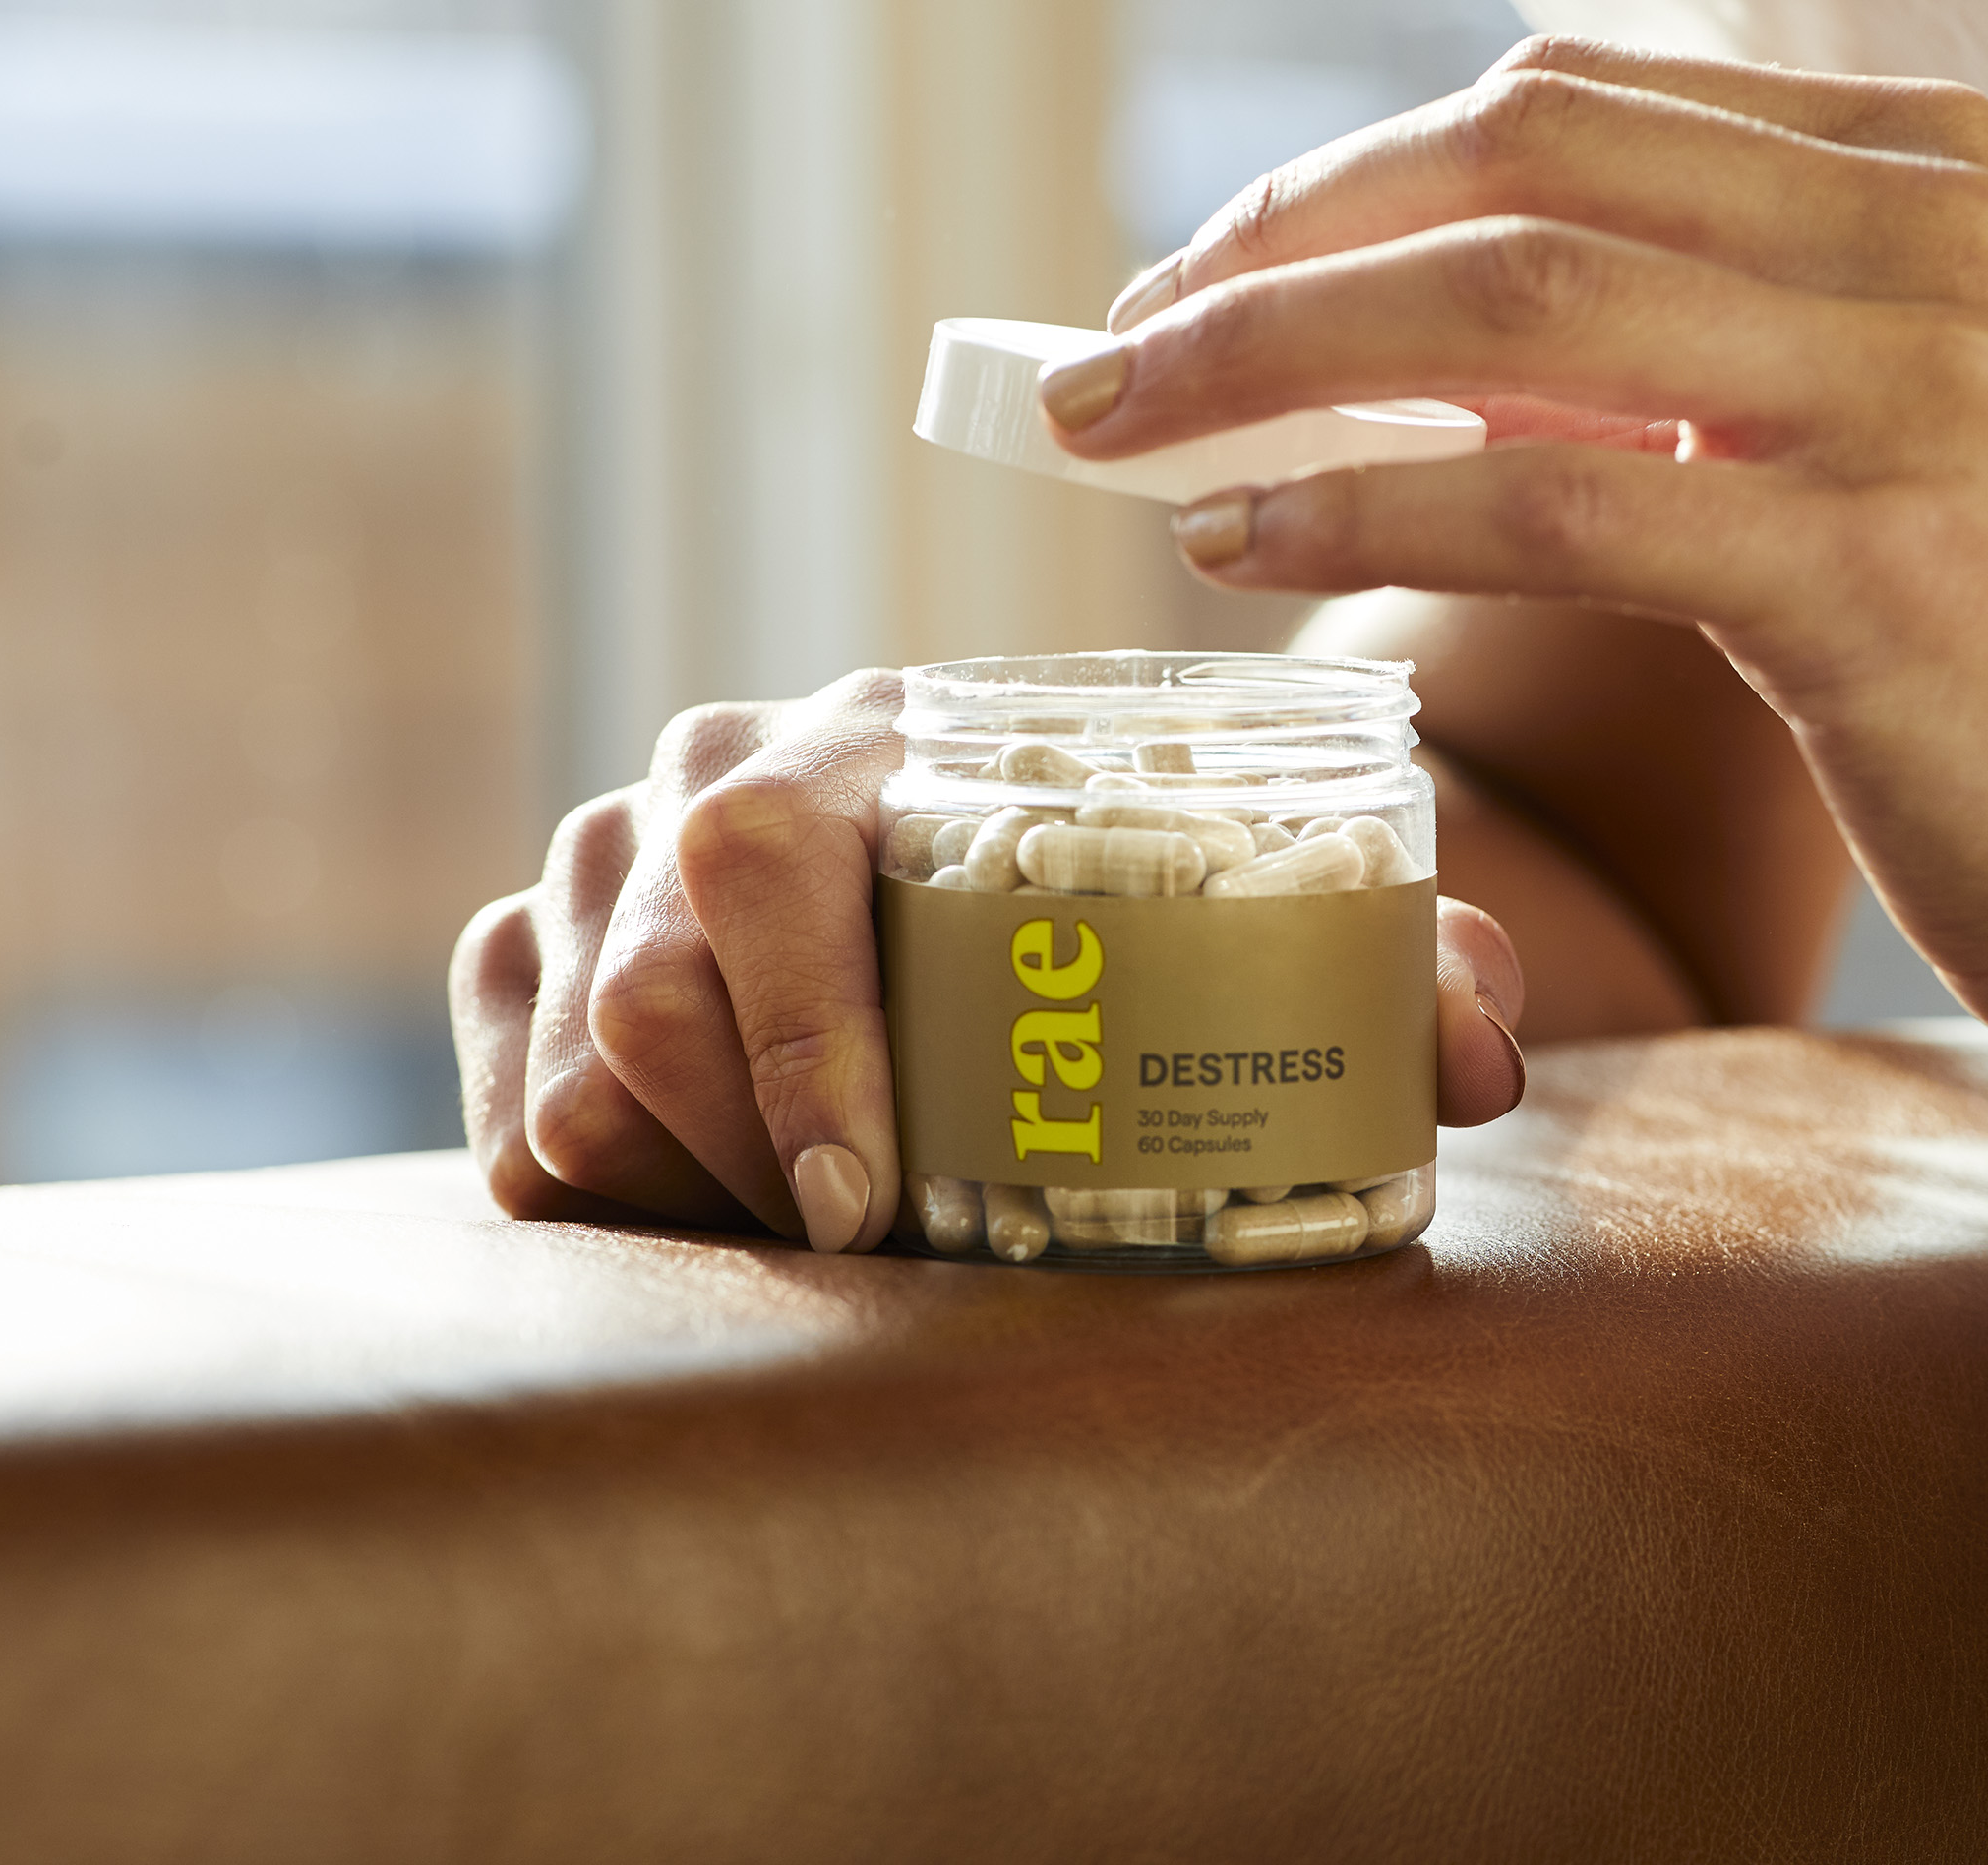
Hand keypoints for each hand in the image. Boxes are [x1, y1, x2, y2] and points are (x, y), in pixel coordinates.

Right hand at [449, 671, 1528, 1245]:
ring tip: (828, 1229)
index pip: (772, 854)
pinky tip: (712, 1220)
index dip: (807, 1039)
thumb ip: (1398, 965)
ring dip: (696, 1183)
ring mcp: (603, 858)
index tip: (873, 1201)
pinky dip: (595, 1191)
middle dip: (754, 1150)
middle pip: (650, 981)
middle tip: (872, 1251)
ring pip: (571, 1060)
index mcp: (885, 738)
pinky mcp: (529, 952)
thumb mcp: (1275, 916)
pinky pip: (506, 1109)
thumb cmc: (1148, 904)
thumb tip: (1481, 1062)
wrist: (1024, 864)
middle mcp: (716, 774)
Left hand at [1059, 38, 1987, 1089]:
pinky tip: (1243, 540)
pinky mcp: (1880, 564)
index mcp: (1920, 167)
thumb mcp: (1881, 445)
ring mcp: (1914, 388)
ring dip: (1268, 362)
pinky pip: (1548, 506)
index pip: (1566, 111)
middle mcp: (1924, 234)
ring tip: (1121, 435)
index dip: (1346, 180)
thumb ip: (1696, 368)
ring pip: (1505, 316)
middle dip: (1268, 248)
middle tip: (1109, 353)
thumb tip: (1426, 373)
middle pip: (1509, 166)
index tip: (1203, 273)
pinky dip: (1362, 512)